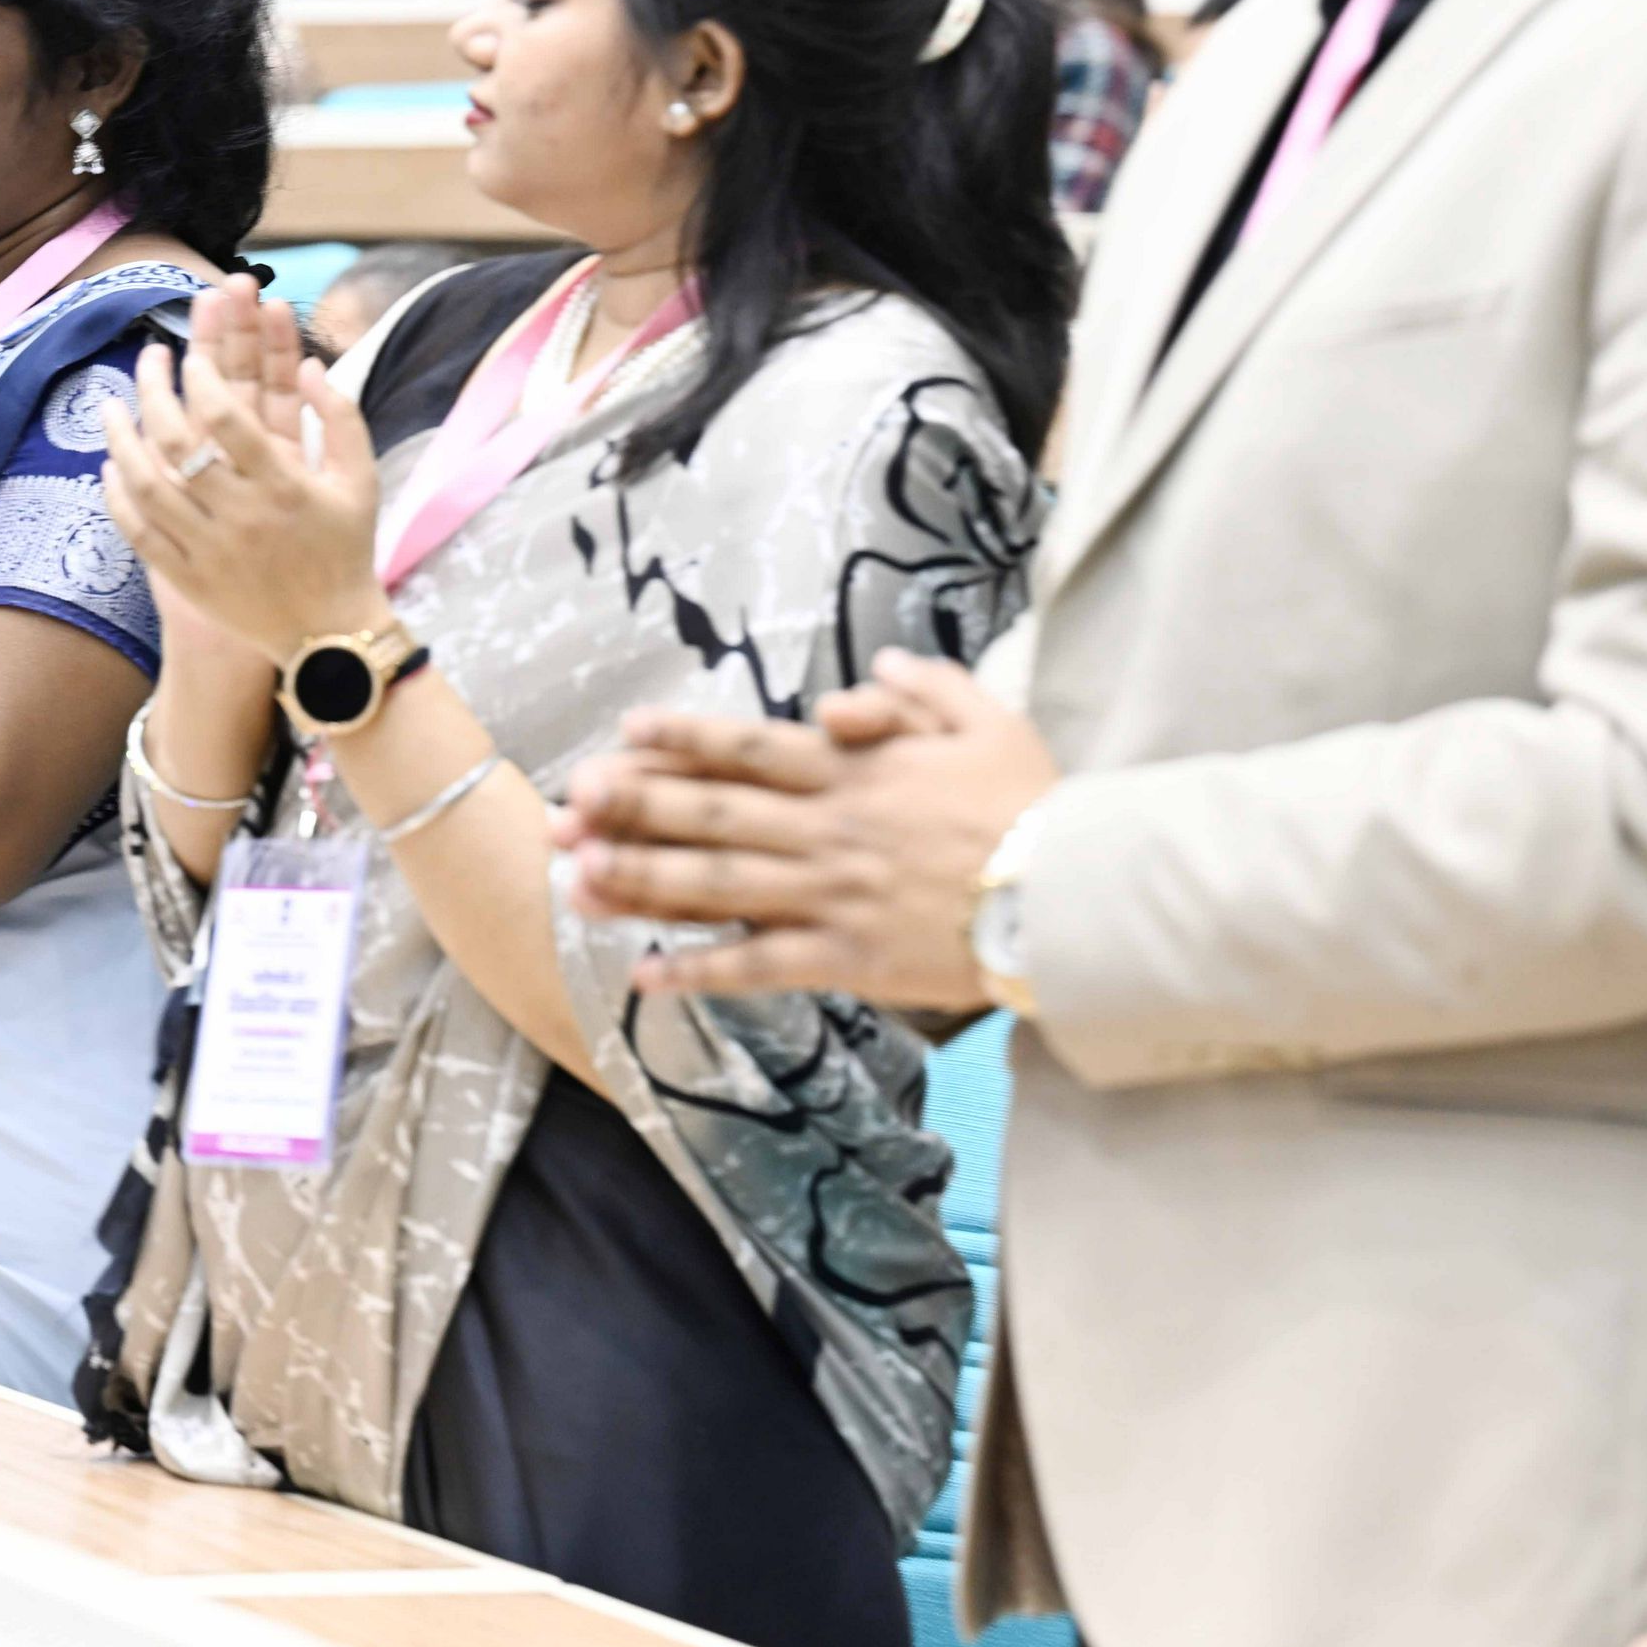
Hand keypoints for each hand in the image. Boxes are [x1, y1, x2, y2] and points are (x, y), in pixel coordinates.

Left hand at [100, 275, 383, 666]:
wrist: (328, 635)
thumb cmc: (346, 548)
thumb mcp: (360, 480)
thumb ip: (341, 416)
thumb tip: (310, 364)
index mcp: (284, 486)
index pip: (228, 418)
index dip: (202, 378)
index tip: (190, 356)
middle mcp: (241, 516)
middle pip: (177, 443)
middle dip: (153, 391)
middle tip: (147, 361)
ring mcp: (208, 550)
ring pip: (147, 486)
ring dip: (120, 439)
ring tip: (109, 406)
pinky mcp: (187, 579)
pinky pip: (139, 533)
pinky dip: (118, 498)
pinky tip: (110, 468)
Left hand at [554, 650, 1058, 1007]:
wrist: (1074, 896)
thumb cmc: (1037, 807)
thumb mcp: (988, 722)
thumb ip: (923, 690)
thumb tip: (869, 673)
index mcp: (856, 771)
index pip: (751, 748)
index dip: (684, 739)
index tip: (626, 733)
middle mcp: (830, 829)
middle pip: (714, 814)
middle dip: (636, 808)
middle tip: (572, 804)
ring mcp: (833, 896)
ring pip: (719, 887)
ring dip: (643, 882)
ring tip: (578, 880)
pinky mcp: (847, 959)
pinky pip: (758, 965)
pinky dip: (699, 970)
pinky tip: (644, 973)